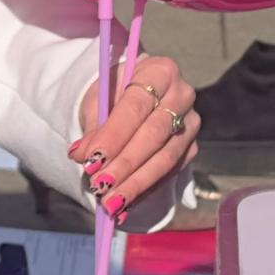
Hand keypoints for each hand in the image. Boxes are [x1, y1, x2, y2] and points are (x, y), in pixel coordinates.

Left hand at [70, 54, 198, 230]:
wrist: (134, 95)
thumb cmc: (114, 94)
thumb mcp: (98, 101)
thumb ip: (94, 127)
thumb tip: (83, 156)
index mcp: (160, 71)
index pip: (136, 106)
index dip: (114, 136)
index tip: (92, 161)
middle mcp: (182, 95)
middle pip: (154, 135)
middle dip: (125, 165)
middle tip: (100, 187)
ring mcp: (190, 123)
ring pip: (165, 158)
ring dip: (135, 184)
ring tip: (110, 203)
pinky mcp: (191, 147)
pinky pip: (170, 172)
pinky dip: (146, 189)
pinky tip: (125, 203)